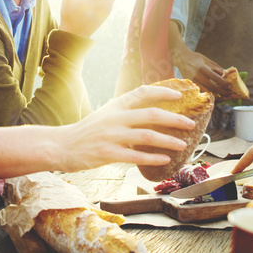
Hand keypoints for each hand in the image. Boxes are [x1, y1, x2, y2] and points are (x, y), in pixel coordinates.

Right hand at [56, 84, 195, 170]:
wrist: (62, 145)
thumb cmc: (88, 131)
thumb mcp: (106, 114)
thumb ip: (126, 112)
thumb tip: (151, 113)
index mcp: (116, 105)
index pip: (142, 92)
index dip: (162, 92)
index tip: (180, 96)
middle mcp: (115, 117)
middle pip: (150, 114)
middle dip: (174, 119)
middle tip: (191, 123)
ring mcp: (111, 135)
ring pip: (146, 135)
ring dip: (168, 140)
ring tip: (183, 144)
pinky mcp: (107, 153)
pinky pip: (135, 156)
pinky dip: (152, 158)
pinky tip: (165, 160)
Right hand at [173, 48, 239, 97]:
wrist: (182, 58)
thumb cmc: (196, 58)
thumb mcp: (208, 61)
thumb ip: (218, 69)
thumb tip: (228, 76)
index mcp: (203, 69)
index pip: (217, 79)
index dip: (225, 84)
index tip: (230, 86)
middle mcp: (198, 77)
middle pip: (213, 88)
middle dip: (223, 92)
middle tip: (230, 94)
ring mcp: (193, 82)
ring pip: (208, 93)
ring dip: (217, 96)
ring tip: (224, 97)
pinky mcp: (191, 86)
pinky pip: (202, 93)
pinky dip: (209, 95)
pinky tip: (215, 96)